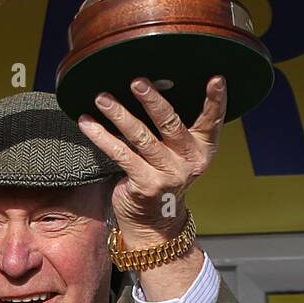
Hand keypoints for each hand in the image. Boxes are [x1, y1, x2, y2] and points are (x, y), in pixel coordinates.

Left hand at [77, 76, 226, 245]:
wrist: (155, 223)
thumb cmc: (163, 178)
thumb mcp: (178, 154)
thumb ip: (172, 129)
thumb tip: (149, 86)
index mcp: (202, 149)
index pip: (212, 121)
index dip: (215, 100)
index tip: (215, 79)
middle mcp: (188, 161)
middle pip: (171, 124)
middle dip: (153, 100)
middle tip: (137, 82)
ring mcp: (167, 175)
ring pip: (141, 137)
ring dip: (119, 114)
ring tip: (102, 98)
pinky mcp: (144, 185)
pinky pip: (120, 154)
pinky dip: (101, 136)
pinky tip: (87, 123)